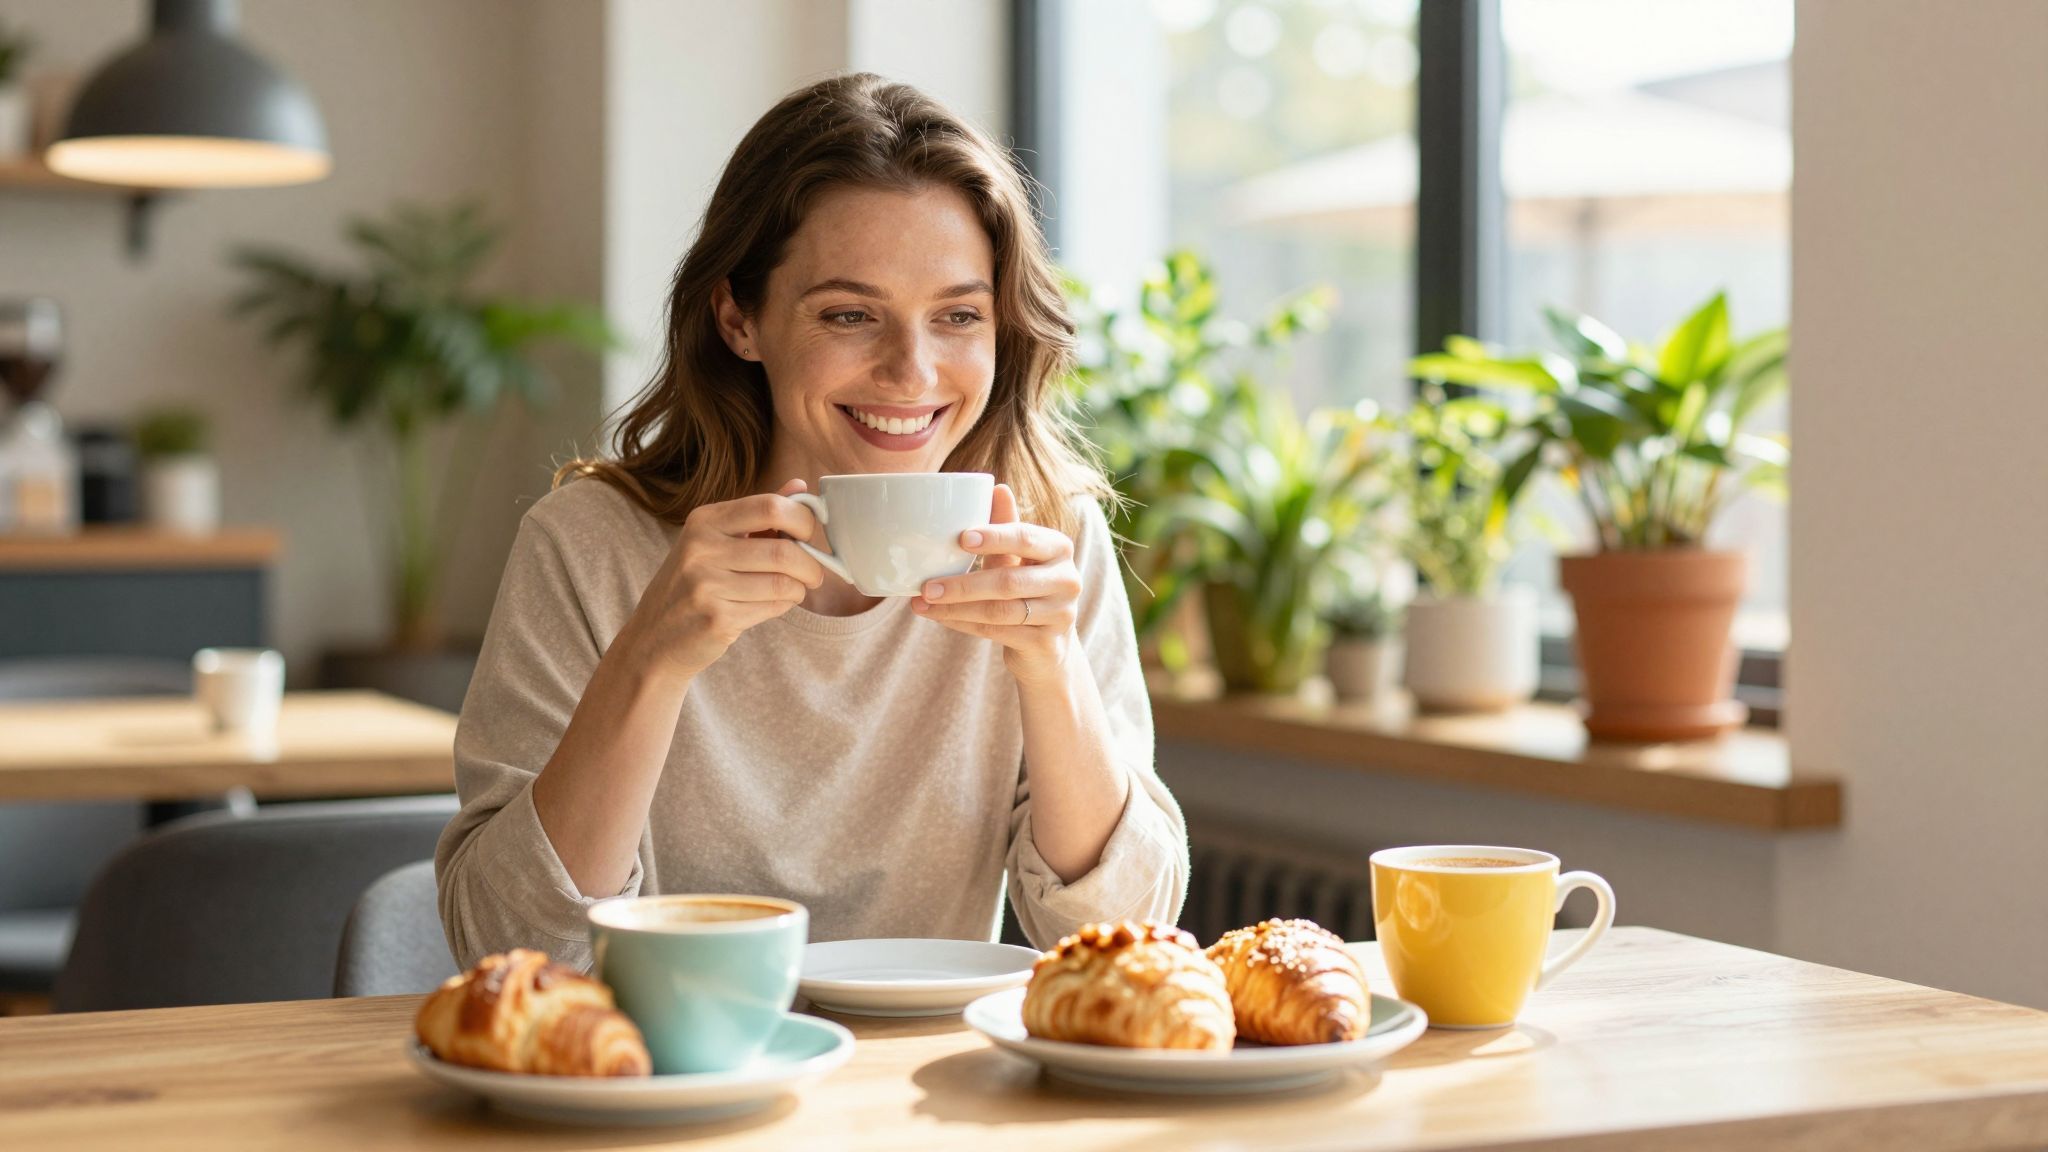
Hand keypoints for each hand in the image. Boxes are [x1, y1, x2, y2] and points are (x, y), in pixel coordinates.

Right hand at [617, 479, 827, 683]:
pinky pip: (773, 607)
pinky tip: (770, 604)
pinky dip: (783, 606)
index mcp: (704, 521)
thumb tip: (800, 485)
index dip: (802, 520)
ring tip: (792, 590)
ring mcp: (705, 585)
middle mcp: (700, 549)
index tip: (808, 534)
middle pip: (783, 550)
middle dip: (811, 564)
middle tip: (814, 573)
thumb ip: (759, 514)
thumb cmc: (693, 584)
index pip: (770, 506)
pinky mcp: (716, 618)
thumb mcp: (716, 540)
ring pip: (783, 583)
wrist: (654, 638)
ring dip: (799, 589)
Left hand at [912, 483, 1080, 684]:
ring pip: (1000, 611)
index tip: (960, 538)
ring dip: (957, 608)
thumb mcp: (1019, 555)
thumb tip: (997, 487)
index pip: (1026, 538)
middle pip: (1009, 581)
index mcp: (1059, 548)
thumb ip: (1006, 525)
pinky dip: (964, 624)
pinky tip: (941, 618)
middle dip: (963, 584)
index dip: (994, 537)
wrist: (1049, 643)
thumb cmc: (1028, 587)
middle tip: (927, 585)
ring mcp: (1060, 614)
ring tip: (924, 603)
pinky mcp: (1047, 644)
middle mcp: (1067, 580)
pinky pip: (997, 633)